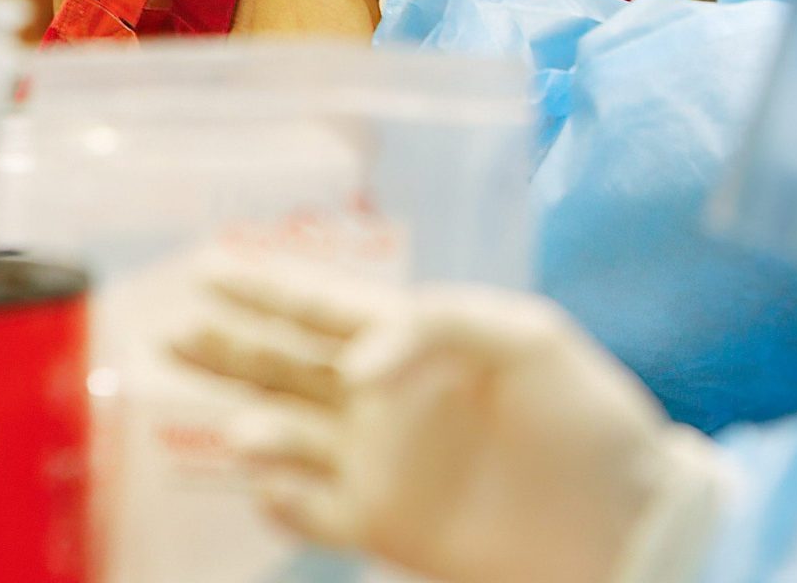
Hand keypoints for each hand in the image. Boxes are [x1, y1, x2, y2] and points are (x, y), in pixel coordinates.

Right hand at [176, 266, 731, 582]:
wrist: (628, 520)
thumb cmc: (588, 417)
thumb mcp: (526, 336)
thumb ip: (433, 327)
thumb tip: (352, 368)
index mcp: (414, 341)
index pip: (321, 308)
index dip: (264, 288)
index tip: (206, 268)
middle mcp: (383, 400)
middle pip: (283, 366)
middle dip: (226, 347)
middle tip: (167, 333)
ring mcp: (380, 464)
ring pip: (285, 437)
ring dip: (251, 427)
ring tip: (236, 426)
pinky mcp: (386, 528)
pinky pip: (312, 512)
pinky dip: (279, 500)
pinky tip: (265, 484)